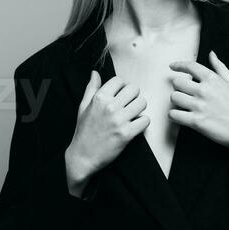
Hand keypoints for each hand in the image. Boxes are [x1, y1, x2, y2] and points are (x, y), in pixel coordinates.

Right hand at [66, 72, 149, 188]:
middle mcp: (109, 107)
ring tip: (133, 114)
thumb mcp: (83, 107)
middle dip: (133, 95)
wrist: (83, 156)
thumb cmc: (83, 132)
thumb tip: (95, 73)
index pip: (119, 81)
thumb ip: (91, 88)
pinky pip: (145, 120)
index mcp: (99, 98)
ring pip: (142, 103)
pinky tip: (135, 125)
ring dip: (139, 108)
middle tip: (129, 104)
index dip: (121, 87)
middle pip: (134, 89)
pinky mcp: (126, 134)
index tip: (120, 95)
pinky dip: (143, 122)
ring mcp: (119, 121)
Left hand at [168, 51, 228, 154]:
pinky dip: (174, 115)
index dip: (178, 65)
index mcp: (213, 80)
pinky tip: (181, 116)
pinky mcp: (196, 121)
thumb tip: (212, 54)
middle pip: (177, 82)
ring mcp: (199, 106)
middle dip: (179, 87)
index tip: (173, 66)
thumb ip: (220, 68)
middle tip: (185, 93)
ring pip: (174, 97)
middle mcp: (204, 90)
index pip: (190, 66)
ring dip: (177, 102)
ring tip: (184, 105)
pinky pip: (173, 114)